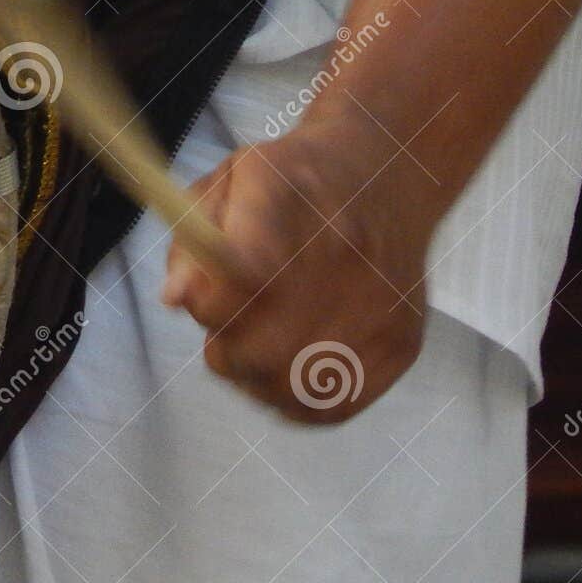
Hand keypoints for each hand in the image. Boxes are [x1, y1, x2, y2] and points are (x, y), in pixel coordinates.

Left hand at [160, 120, 432, 424]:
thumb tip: (176, 299)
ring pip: (293, 388)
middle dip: (224, 352)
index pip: (243, 278)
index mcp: (293, 200)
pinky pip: (334, 406)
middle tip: (222, 334)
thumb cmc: (291, 185)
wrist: (389, 176)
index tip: (197, 303)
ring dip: (256, 380)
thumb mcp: (227, 184)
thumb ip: (193, 242)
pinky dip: (297, 401)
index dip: (208, 306)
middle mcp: (346, 255)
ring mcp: (381, 305)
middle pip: (264, 349)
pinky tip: (287, 369)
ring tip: (255, 349)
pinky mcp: (404, 343)